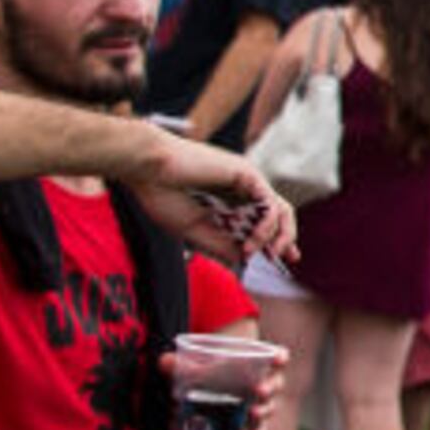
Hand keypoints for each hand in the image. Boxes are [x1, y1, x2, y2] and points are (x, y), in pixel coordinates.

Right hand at [132, 138, 297, 268]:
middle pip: (278, 216)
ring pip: (279, 210)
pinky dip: (266, 226)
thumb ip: (221, 245)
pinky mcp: (247, 174)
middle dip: (284, 239)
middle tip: (279, 258)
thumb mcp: (194, 230)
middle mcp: (242, 190)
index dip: (274, 240)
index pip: (262, 221)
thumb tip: (245, 260)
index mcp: (229, 201)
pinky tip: (252, 240)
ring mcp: (247, 181)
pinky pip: (269, 203)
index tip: (279, 259)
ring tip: (256, 253)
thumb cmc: (161, 194)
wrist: (145, 169)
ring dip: (274, 236)